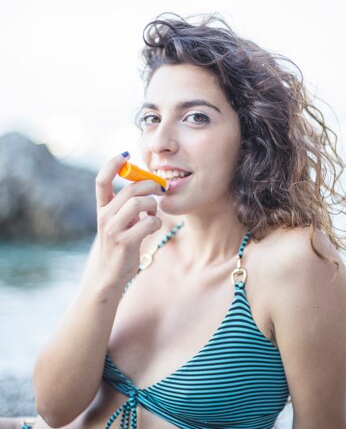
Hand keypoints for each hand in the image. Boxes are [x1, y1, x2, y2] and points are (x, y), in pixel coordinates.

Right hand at [94, 153, 163, 288]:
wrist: (110, 274)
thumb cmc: (120, 242)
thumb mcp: (119, 220)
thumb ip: (127, 203)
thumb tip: (148, 182)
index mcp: (102, 207)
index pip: (101, 180)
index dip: (112, 164)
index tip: (125, 154)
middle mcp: (104, 216)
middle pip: (130, 189)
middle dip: (151, 185)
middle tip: (161, 188)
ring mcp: (113, 229)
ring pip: (139, 203)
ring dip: (153, 205)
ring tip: (154, 212)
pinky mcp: (125, 242)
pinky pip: (148, 222)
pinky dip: (156, 222)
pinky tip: (153, 227)